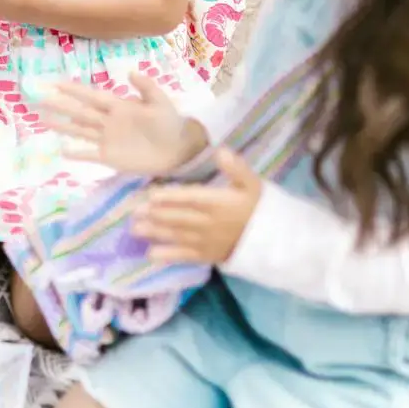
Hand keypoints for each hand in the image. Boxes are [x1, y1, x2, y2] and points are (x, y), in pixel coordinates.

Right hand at [45, 71, 198, 176]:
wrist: (179, 150)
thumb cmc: (170, 123)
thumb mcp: (161, 102)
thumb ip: (146, 87)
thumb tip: (130, 71)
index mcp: (118, 106)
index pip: (91, 96)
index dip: (74, 90)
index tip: (55, 83)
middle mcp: (108, 121)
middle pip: (79, 112)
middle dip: (59, 105)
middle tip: (38, 98)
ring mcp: (107, 139)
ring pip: (79, 131)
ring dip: (62, 126)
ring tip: (41, 119)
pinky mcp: (110, 157)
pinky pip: (89, 154)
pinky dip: (76, 153)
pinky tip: (62, 151)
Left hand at [133, 150, 262, 265]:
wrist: (274, 240)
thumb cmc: (258, 207)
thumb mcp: (252, 183)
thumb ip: (237, 168)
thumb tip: (221, 151)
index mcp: (218, 203)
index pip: (191, 199)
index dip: (170, 197)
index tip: (151, 195)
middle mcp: (208, 223)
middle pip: (178, 218)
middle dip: (155, 215)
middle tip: (134, 213)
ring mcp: (206, 241)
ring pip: (177, 236)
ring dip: (155, 232)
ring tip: (135, 229)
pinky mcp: (206, 255)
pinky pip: (185, 256)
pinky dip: (168, 256)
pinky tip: (150, 255)